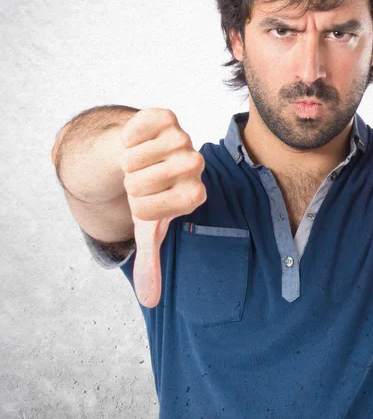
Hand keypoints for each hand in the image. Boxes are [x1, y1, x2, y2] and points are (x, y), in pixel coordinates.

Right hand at [119, 108, 206, 307]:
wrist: (136, 159)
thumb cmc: (146, 195)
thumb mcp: (146, 227)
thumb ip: (151, 260)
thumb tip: (149, 301)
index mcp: (194, 194)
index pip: (174, 204)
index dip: (149, 206)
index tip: (143, 204)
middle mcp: (195, 164)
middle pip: (159, 177)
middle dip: (136, 183)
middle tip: (136, 181)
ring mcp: (182, 138)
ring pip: (150, 151)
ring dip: (130, 160)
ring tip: (134, 163)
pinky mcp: (166, 118)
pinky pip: (147, 122)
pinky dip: (131, 135)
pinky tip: (133, 142)